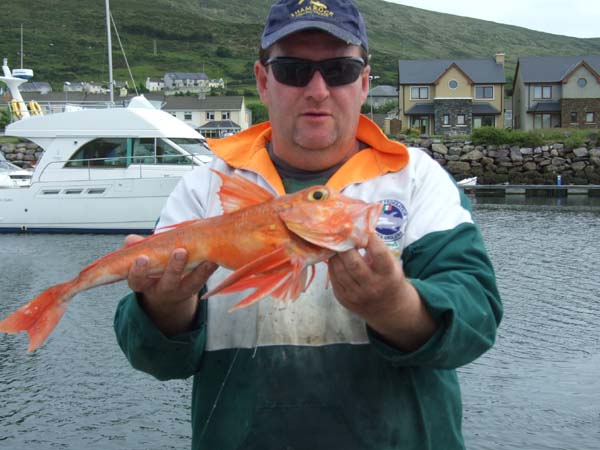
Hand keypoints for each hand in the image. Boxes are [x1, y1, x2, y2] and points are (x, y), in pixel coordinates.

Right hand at [125, 234, 217, 335]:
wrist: (166, 296)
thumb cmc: (150, 272)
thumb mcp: (140, 264)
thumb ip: (136, 250)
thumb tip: (131, 240)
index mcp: (144, 284)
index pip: (138, 279)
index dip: (139, 270)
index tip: (142, 258)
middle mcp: (163, 289)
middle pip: (168, 281)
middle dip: (173, 268)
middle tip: (180, 252)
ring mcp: (181, 290)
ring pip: (191, 282)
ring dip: (199, 269)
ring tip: (206, 256)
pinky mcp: (196, 287)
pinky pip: (205, 279)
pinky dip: (210, 268)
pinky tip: (216, 258)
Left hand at [327, 234, 436, 350]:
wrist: (389, 309)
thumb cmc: (389, 278)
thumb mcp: (391, 264)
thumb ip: (377, 249)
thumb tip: (358, 228)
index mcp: (388, 275)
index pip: (379, 254)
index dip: (370, 239)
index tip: (362, 228)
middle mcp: (372, 287)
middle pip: (353, 263)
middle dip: (344, 246)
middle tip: (340, 233)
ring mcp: (356, 295)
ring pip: (340, 270)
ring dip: (334, 254)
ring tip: (333, 243)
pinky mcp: (344, 299)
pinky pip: (334, 278)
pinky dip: (331, 265)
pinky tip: (332, 256)